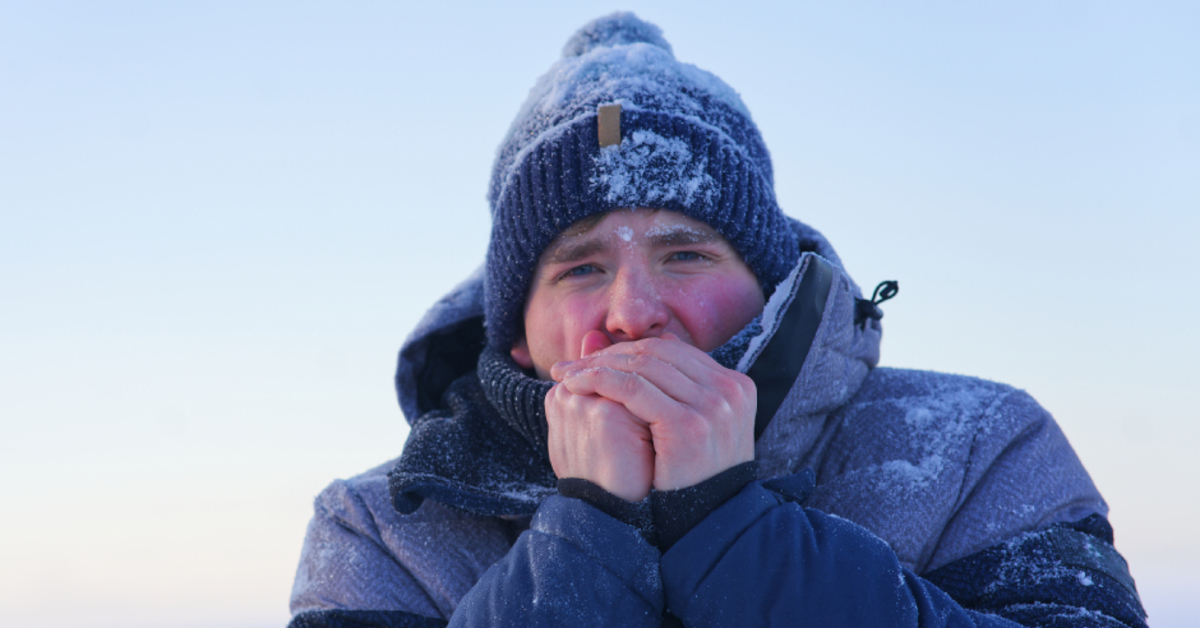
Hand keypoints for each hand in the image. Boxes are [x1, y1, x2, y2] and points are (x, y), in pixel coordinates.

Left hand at [551, 333, 755, 491]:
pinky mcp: (688, 424)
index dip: (628, 351)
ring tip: (566, 375)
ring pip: (642, 366)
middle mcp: (729, 389)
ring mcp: (713, 406)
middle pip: (657, 353)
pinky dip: (598, 381)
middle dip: (609, 355)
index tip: (593, 360)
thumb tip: (651, 336)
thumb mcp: (690, 425)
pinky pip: (633, 388)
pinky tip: (574, 386)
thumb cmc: (689, 478)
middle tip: (571, 365)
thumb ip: (674, 385)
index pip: (672, 351)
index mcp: (734, 385)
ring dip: (597, 366)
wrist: (703, 526)